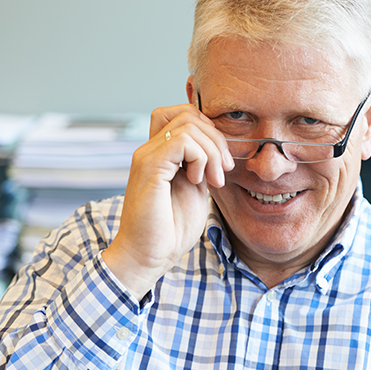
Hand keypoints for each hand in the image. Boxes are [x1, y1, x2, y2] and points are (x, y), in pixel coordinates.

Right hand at [103, 104, 233, 299]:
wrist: (149, 256)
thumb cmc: (169, 230)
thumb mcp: (195, 190)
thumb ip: (201, 166)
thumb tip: (218, 149)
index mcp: (160, 154)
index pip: (182, 115)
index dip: (209, 131)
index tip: (221, 163)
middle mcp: (149, 149)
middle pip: (187, 113)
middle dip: (216, 139)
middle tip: (223, 171)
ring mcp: (147, 156)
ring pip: (188, 124)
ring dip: (211, 151)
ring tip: (213, 179)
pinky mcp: (149, 168)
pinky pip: (182, 141)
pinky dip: (200, 158)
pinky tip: (199, 181)